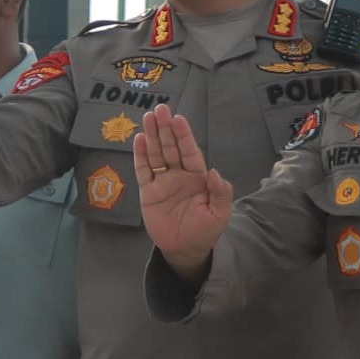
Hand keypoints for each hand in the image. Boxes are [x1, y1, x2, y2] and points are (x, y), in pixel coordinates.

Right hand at [131, 108, 231, 272]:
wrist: (185, 249)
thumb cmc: (205, 230)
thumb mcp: (220, 213)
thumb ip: (220, 192)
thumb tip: (213, 171)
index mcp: (198, 177)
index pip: (190, 152)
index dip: (184, 136)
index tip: (178, 119)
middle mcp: (179, 175)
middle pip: (171, 147)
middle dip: (165, 128)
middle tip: (160, 109)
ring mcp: (162, 182)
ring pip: (156, 155)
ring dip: (151, 136)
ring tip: (147, 117)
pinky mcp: (148, 192)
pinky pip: (143, 171)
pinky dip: (140, 156)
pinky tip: (138, 140)